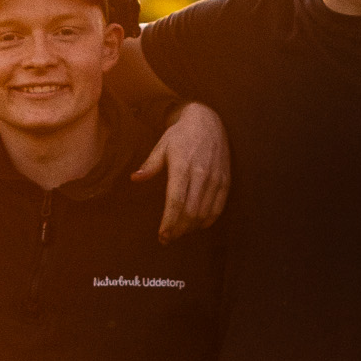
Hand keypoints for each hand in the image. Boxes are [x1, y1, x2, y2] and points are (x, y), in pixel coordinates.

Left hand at [132, 101, 229, 242]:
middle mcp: (201, 174)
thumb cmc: (180, 135)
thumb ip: (150, 165)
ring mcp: (215, 178)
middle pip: (190, 212)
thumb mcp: (161, 146)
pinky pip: (218, 207)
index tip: (162, 235)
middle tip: (167, 238)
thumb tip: (135, 179)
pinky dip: (207, 220)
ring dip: (191, 227)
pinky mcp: (225, 181)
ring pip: (204, 213)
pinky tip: (197, 225)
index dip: (169, 222)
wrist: (208, 121)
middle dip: (178, 229)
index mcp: (182, 166)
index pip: (176, 201)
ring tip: (179, 232)